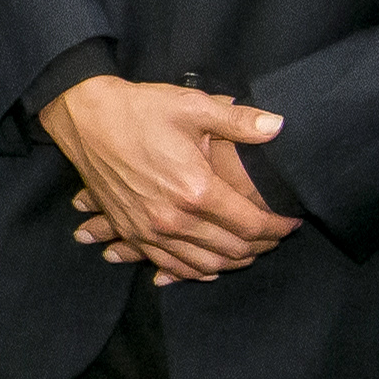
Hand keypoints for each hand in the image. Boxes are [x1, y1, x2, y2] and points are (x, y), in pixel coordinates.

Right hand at [41, 76, 303, 280]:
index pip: (251, 225)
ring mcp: (150, 230)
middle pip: (231, 250)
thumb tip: (279, 127)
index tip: (293, 221)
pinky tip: (209, 268)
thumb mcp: (193, 107)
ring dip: (231, 263)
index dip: (278, 227)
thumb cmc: (141, 109)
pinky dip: (193, 271)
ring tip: (251, 252)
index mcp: (196, 190)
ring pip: (202, 265)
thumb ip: (240, 122)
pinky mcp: (131, 231)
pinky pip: (169, 265)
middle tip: (277, 236)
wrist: (85, 118)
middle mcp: (174, 219)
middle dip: (262, 247)